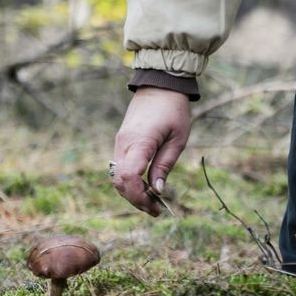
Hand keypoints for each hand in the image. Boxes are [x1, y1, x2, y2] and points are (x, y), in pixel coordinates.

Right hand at [112, 87, 189, 215]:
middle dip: (136, 199)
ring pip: (117, 177)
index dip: (139, 196)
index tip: (155, 206)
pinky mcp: (121, 142)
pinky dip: (130, 182)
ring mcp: (120, 142)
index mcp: (139, 141)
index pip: (129, 176)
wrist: (160, 86)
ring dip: (132, 193)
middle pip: (120, 181)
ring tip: (152, 202)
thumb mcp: (177, 139)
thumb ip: (165, 165)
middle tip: (156, 210)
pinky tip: (145, 187)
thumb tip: (158, 190)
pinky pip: (120, 168)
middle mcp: (124, 143)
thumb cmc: (174, 110)